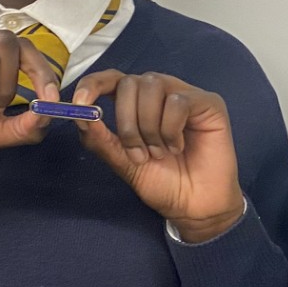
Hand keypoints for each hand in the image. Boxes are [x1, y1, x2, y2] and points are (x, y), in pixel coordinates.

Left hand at [71, 70, 245, 242]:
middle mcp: (160, 94)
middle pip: (130, 83)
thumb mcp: (122, 163)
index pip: (111, 79)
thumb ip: (100, 139)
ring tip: (160, 153)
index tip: (80, 102)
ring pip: (152, 86)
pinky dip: (171, 129)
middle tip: (138, 154)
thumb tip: (79, 114)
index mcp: (137, 104)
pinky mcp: (208, 103)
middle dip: (126, 122)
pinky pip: (178, 101)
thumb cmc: (163, 183)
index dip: (93, 84)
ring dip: (149, 126)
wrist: (194, 207)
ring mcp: (184, 95)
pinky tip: (178, 147)